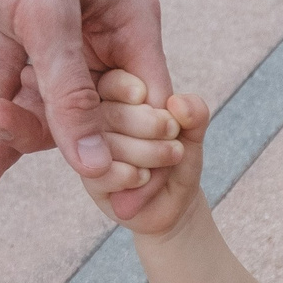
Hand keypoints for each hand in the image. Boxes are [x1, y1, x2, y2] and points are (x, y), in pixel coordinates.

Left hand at [0, 0, 171, 191]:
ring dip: (16, 129)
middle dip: (57, 145)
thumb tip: (90, 163)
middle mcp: (104, 30)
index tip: (108, 200)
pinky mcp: (22, 19)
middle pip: (94, 111)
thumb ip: (68, 91)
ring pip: (50, 98)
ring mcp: (64, 27)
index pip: (146, 109)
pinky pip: (16, 76)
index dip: (129, 155)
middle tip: (7, 163)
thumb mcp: (46, 13)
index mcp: (132, 24)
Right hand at [77, 70, 206, 233]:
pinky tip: (145, 178)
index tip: (164, 109)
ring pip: (105, 143)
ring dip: (145, 152)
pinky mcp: (89, 178)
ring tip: (171, 157)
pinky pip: (100, 172)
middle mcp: (97, 120)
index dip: (136, 91)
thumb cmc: (178, 158)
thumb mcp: (192, 132)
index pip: (112, 82)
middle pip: (108, 112)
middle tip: (174, 136)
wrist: (174, 200)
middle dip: (150, 124)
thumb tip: (177, 104)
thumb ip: (194, 112)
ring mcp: (88, 149)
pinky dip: (129, 175)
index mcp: (116, 97)